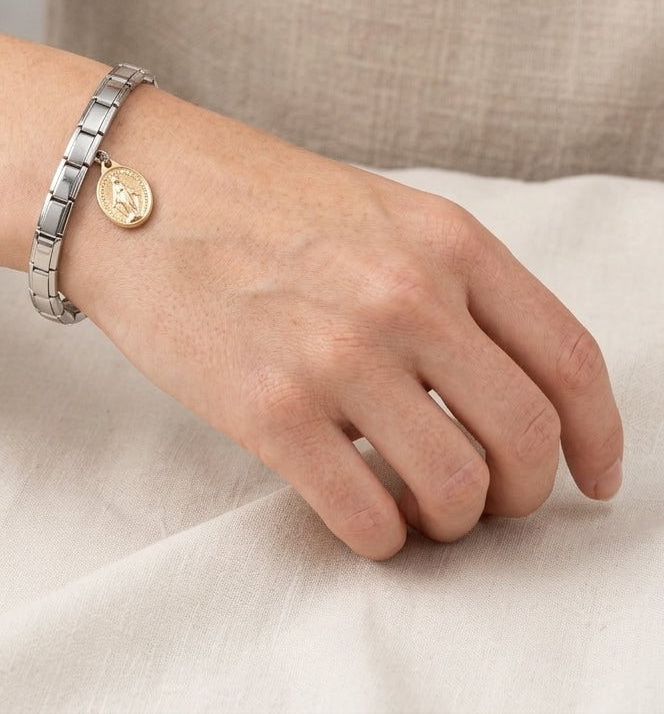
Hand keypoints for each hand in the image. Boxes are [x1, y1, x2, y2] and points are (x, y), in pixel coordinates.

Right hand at [65, 90, 623, 559]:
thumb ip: (444, 281)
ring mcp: (337, 353)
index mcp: (444, 240)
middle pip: (526, 439)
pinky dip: (379, 536)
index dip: (596, 437)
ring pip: (457, 490)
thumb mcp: (373, 210)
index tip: (588, 478)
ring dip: (447, 520)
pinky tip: (357, 511)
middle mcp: (406, 295)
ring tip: (411, 505)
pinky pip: (366, 516)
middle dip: (520, 493)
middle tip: (485, 500)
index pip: (568, 359)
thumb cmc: (244, 198)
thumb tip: (493, 381)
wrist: (128, 189)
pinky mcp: (268, 409)